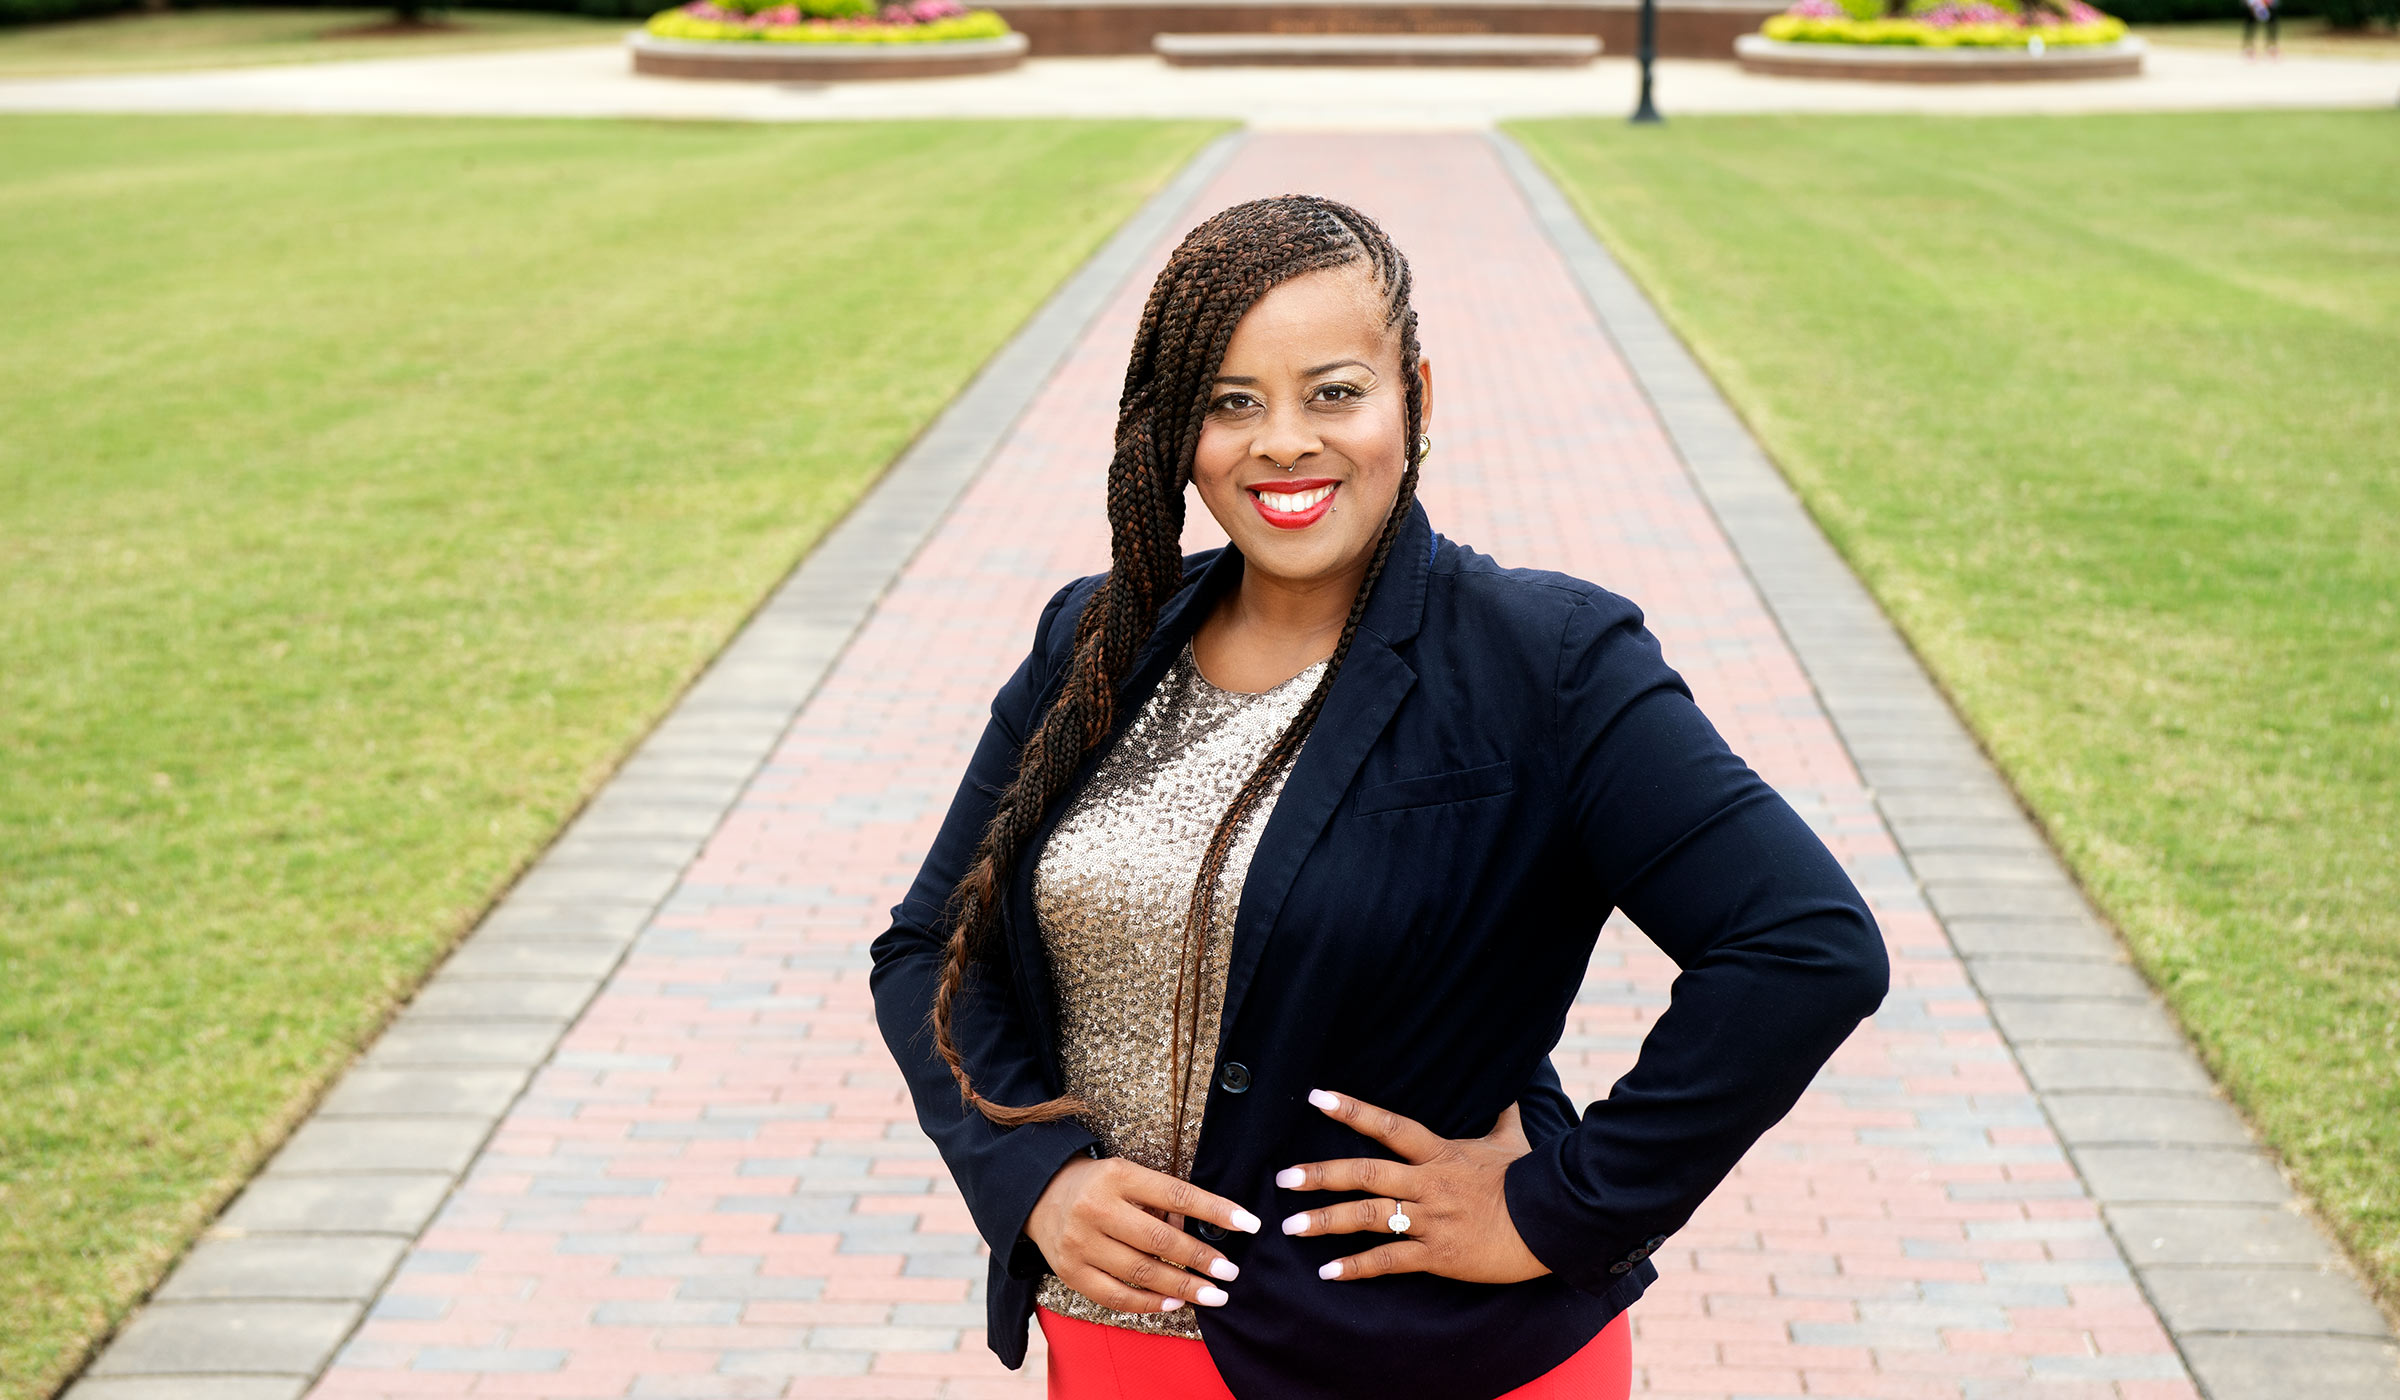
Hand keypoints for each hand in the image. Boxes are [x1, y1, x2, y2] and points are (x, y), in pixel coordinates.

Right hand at [1024, 1152, 1261, 1314]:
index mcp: (1117, 1176)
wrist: (1039, 1196)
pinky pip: (1116, 1296)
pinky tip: (1175, 1305)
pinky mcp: (1070, 1272)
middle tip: (1231, 1272)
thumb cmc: (1099, 1186)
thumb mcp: (1127, 1175)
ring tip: (1214, 1295)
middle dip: (1201, 1259)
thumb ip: (1161, 1201)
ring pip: (1140, 1273)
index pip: (1176, 1194)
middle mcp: (1096, 1208)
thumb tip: (1205, 1235)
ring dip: (1183, 1288)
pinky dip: (1149, 1304)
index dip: (1215, 1210)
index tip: (1248, 1224)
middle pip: (1159, 1240)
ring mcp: (1080, 1243)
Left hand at [1277, 1089, 1548, 1284]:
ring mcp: (1431, 1220)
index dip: (1352, 1110)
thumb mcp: (1514, 1140)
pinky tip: (1328, 1272)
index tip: (1316, 1097)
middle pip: (1366, 1173)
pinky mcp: (1439, 1255)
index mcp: (1440, 1153)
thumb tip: (1512, 1087)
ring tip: (1291, 1226)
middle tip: (1283, 1178)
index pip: (1389, 1126)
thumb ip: (1503, 1114)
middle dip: (1321, 1175)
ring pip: (1369, 1217)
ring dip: (1327, 1221)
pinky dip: (1357, 1267)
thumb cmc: (1531, 1178)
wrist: (1553, 1222)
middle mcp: (1428, 1183)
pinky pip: (1390, 1260)